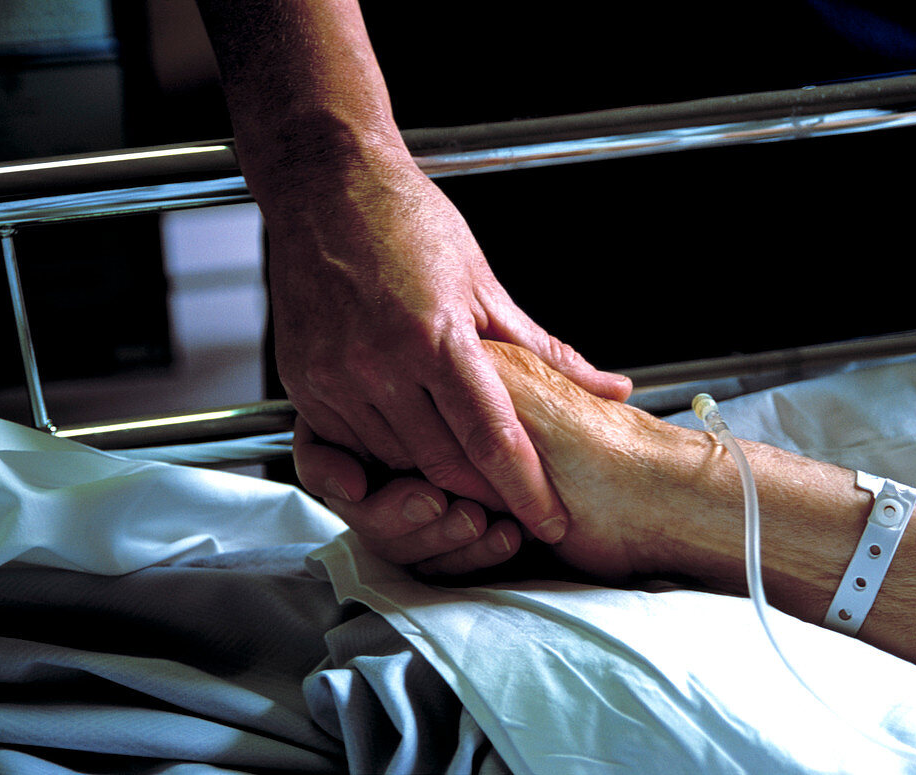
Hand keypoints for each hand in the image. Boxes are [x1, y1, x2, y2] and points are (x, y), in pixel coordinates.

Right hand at [268, 152, 630, 552]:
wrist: (325, 187)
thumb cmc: (407, 224)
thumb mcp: (485, 284)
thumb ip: (545, 351)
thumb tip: (610, 387)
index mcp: (434, 337)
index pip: (491, 439)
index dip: (526, 490)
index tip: (551, 521)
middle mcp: (378, 365)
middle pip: (444, 467)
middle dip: (485, 496)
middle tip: (515, 505)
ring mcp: (334, 379)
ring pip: (397, 465)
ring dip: (437, 480)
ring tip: (470, 480)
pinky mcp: (305, 386)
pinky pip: (354, 448)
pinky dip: (392, 459)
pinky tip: (418, 448)